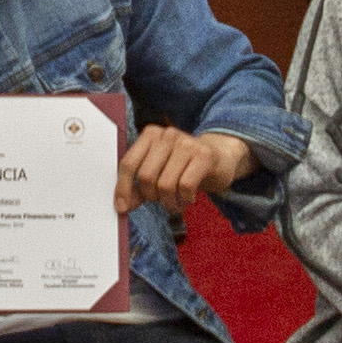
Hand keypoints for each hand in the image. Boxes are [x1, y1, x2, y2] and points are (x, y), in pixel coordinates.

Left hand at [120, 125, 251, 215]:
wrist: (220, 156)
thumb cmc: (183, 166)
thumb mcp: (158, 172)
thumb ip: (139, 186)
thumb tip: (123, 205)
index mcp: (150, 135)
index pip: (128, 163)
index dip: (123, 188)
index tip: (122, 207)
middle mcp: (167, 135)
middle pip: (146, 176)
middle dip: (151, 196)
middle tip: (161, 201)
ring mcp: (187, 143)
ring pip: (165, 185)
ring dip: (169, 202)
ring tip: (176, 203)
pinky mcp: (204, 156)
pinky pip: (185, 187)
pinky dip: (184, 200)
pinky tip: (188, 198)